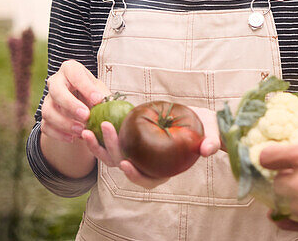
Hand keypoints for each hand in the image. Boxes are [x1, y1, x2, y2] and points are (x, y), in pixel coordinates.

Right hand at [40, 59, 107, 143]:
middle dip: (70, 104)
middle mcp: (55, 82)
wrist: (81, 104)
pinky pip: (45, 126)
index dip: (86, 87)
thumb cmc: (92, 93)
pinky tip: (72, 138)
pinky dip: (58, 134)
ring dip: (64, 123)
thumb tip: (110, 104)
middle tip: (86, 116)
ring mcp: (48, 100)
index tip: (98, 99)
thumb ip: (104, 96)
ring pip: (48, 111)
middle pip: (56, 91)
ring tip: (81, 131)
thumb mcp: (100, 90)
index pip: (74, 74)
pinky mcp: (45, 116)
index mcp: (70, 70)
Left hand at [78, 103, 222, 189]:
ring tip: (86, 130)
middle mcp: (147, 165)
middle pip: (123, 165)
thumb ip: (211, 142)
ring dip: (97, 146)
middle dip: (110, 150)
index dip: (135, 176)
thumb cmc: (206, 128)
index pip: (147, 180)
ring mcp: (137, 153)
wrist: (199, 117)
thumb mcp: (212, 133)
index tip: (126, 164)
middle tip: (106, 128)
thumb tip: (209, 149)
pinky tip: (91, 120)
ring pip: (111, 155)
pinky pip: (112, 140)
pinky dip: (100, 134)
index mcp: (164, 170)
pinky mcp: (131, 139)